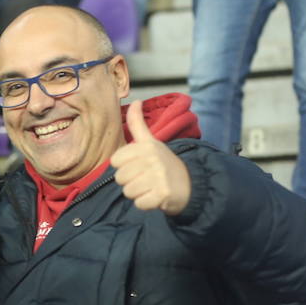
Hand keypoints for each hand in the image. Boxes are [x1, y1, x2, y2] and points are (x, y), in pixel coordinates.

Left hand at [110, 101, 192, 215]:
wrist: (190, 185)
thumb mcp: (151, 141)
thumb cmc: (164, 163)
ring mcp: (158, 176)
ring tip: (151, 187)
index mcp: (146, 146)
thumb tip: (136, 100)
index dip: (124, 166)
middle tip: (146, 178)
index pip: (115, 161)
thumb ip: (138, 123)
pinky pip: (139, 204)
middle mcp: (152, 159)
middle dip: (130, 181)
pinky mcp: (163, 194)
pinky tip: (155, 196)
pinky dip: (146, 204)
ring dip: (138, 193)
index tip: (138, 165)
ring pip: (128, 192)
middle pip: (119, 178)